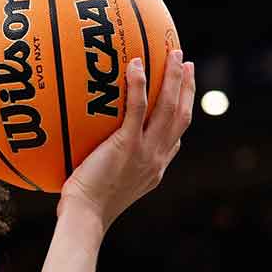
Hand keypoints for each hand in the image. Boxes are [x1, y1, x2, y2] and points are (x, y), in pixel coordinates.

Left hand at [59, 50, 195, 230]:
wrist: (85, 218)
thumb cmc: (84, 209)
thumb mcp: (103, 187)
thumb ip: (105, 168)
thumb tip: (87, 156)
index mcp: (155, 169)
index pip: (175, 138)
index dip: (181, 114)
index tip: (182, 96)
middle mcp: (157, 158)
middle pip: (181, 116)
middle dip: (187, 87)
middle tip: (186, 63)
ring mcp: (146, 152)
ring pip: (169, 108)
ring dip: (174, 78)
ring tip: (174, 53)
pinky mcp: (128, 145)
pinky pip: (137, 108)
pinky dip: (139, 85)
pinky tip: (135, 64)